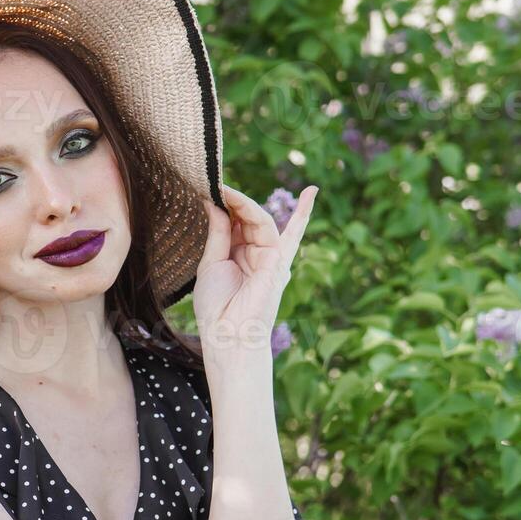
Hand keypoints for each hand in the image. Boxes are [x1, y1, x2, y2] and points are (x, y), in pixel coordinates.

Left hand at [192, 183, 315, 356]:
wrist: (227, 333)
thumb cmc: (216, 305)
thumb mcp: (211, 262)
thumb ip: (218, 233)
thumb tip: (213, 202)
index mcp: (236, 253)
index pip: (233, 221)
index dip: (224, 205)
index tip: (208, 188)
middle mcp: (256, 253)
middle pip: (246, 218)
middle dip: (232, 202)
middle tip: (215, 186)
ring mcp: (270, 256)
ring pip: (260, 221)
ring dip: (244, 204)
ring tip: (226, 190)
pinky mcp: (279, 262)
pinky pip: (292, 233)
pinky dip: (303, 214)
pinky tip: (313, 192)